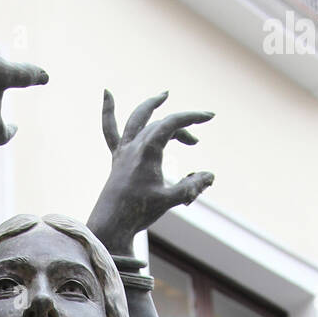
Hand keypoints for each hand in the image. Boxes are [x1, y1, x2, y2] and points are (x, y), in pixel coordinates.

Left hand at [87, 89, 213, 253]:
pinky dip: (108, 112)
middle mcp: (134, 146)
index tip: (209, 117)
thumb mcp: (170, 199)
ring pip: (137, 120)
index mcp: (147, 151)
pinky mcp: (117, 159)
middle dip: (181, 129)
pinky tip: (107, 93)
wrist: (110, 224)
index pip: (172, 123)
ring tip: (164, 95)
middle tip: (194, 141)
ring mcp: (123, 151)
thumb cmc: (138, 213)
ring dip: (151, 106)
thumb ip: (191, 187)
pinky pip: (110, 131)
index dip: (192, 117)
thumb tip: (210, 175)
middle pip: (161, 125)